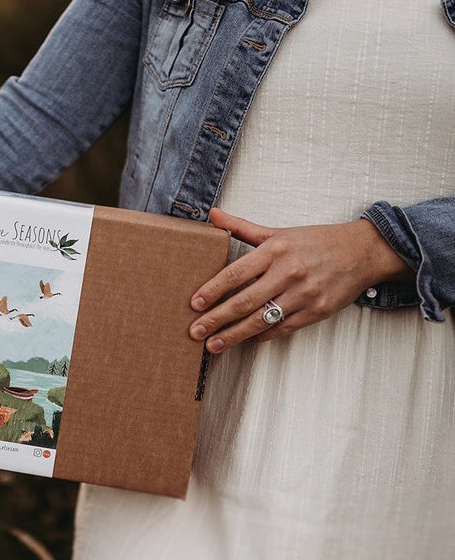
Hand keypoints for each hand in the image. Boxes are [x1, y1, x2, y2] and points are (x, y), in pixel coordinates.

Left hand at [189, 208, 413, 353]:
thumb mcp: (278, 231)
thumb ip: (242, 227)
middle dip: (216, 319)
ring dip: (234, 335)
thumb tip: (212, 214)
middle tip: (195, 331)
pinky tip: (244, 341)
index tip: (194, 304)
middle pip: (244, 301)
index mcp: (275, 250)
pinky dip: (261, 336)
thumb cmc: (316, 241)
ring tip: (213, 345)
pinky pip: (282, 328)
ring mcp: (303, 294)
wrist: (363, 251)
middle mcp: (288, 272)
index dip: (213, 290)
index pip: (236, 273)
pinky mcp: (316, 311)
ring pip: (261, 320)